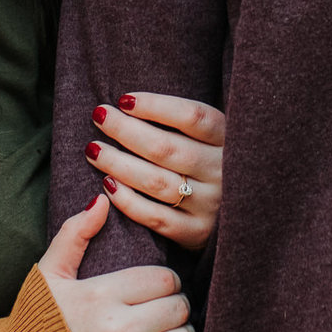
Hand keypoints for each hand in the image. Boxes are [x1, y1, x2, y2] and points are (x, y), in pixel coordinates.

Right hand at [38, 195, 195, 331]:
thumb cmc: (31, 325)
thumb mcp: (47, 275)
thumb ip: (75, 235)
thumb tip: (102, 200)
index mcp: (99, 295)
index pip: (163, 279)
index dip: (165, 282)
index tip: (157, 289)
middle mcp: (116, 331)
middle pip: (178, 308)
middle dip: (176, 306)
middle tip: (165, 311)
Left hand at [86, 93, 226, 251]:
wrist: (237, 213)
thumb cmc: (207, 162)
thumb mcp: (209, 136)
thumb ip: (181, 122)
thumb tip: (127, 103)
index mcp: (228, 139)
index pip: (192, 117)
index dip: (155, 106)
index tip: (124, 99)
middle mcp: (222, 171)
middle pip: (166, 148)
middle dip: (125, 130)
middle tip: (99, 116)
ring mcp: (210, 204)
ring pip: (156, 181)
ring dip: (118, 164)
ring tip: (94, 150)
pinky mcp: (196, 232)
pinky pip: (155, 217)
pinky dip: (127, 201)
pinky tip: (107, 185)